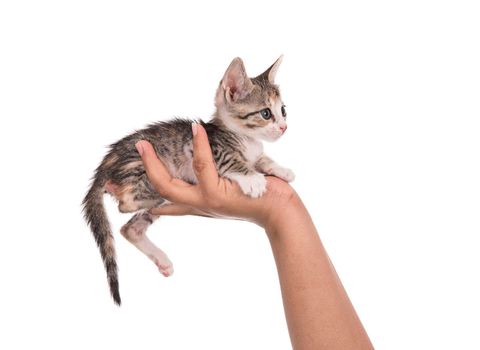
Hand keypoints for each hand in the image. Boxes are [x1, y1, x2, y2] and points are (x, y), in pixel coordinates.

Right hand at [135, 123, 297, 228]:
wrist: (281, 212)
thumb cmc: (259, 198)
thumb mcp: (230, 190)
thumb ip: (211, 179)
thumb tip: (199, 160)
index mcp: (197, 203)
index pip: (162, 200)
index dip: (138, 193)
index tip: (114, 187)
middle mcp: (197, 204)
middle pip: (158, 192)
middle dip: (140, 173)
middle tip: (133, 149)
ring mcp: (205, 200)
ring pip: (169, 185)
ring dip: (153, 164)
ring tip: (144, 142)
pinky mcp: (218, 195)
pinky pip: (204, 167)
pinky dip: (199, 146)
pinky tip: (195, 129)